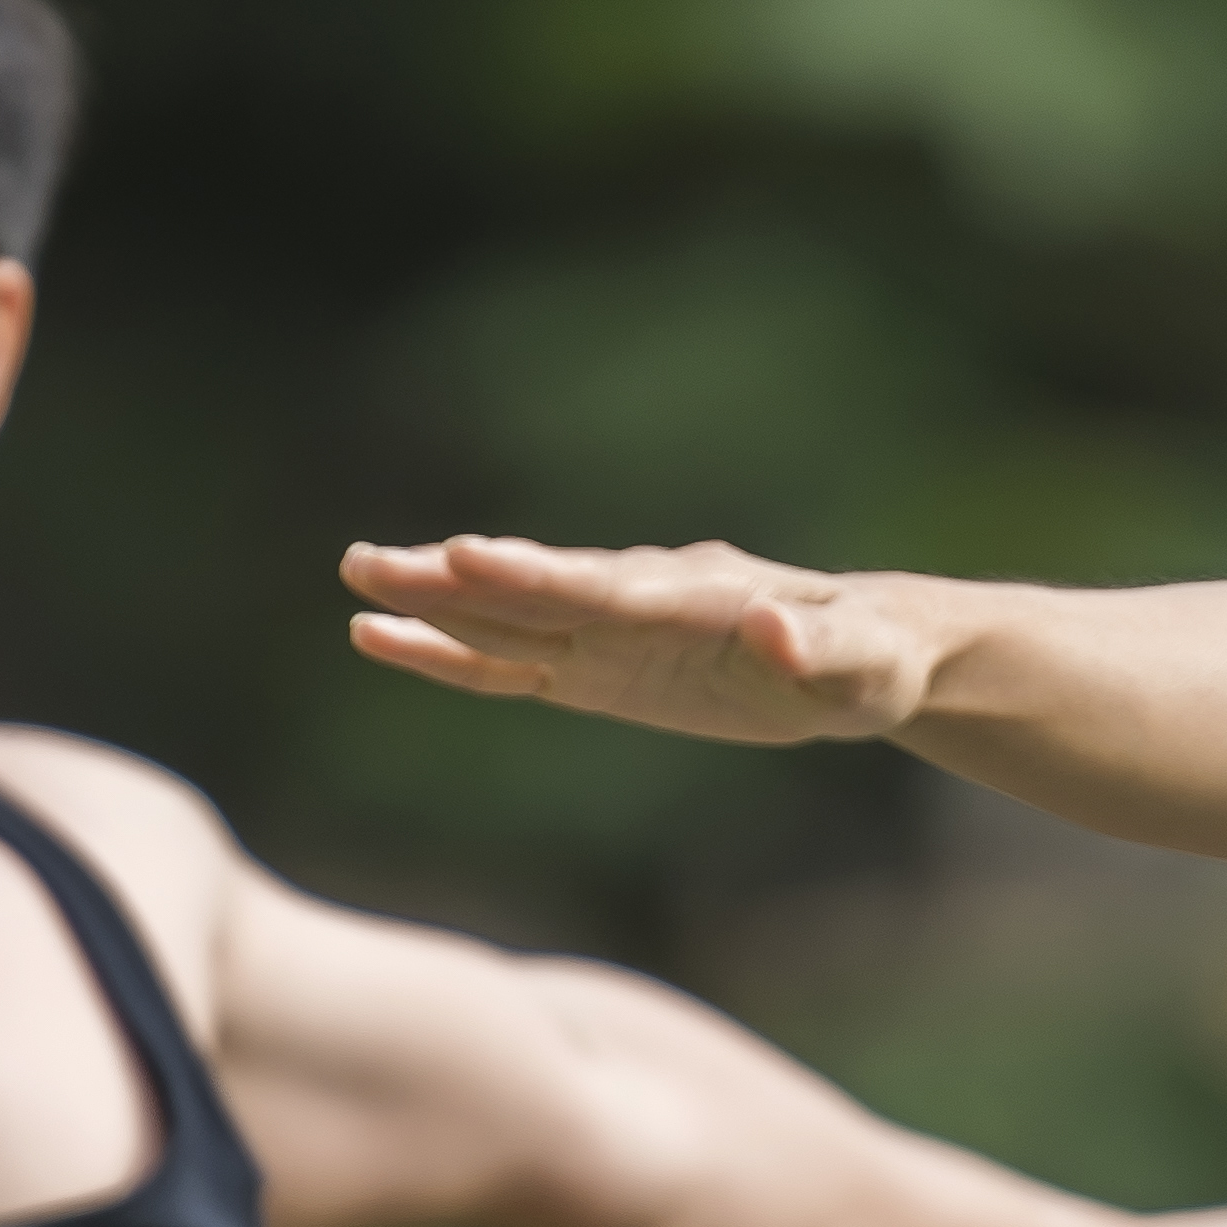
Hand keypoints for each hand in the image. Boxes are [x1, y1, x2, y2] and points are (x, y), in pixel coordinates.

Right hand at [341, 533, 940, 744]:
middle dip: (456, 581)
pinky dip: (448, 654)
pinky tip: (380, 638)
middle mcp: (634, 601)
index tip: (466, 555)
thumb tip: (771, 633)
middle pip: (533, 591)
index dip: (535, 578)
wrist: (859, 652)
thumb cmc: (869, 657)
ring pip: (507, 620)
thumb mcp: (860, 663)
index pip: (602, 587)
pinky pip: (509, 666)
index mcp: (692, 596)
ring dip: (433, 602)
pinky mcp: (596, 671)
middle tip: (372, 560)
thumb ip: (816, 648)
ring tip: (357, 579)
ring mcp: (607, 632)